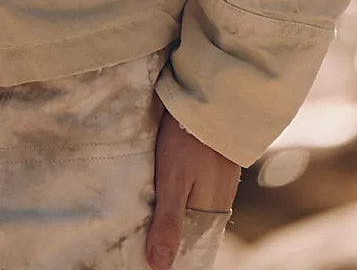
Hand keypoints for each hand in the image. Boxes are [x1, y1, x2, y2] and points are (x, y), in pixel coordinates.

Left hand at [145, 107, 240, 269]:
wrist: (206, 103)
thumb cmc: (188, 143)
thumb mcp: (173, 182)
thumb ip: (168, 221)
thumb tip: (159, 265)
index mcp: (211, 214)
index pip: (191, 247)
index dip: (170, 251)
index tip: (145, 255)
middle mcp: (218, 204)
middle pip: (191, 228)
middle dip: (168, 233)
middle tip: (138, 234)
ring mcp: (218, 186)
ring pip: (192, 209)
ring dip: (172, 212)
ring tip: (144, 213)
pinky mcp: (213, 169)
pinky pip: (194, 192)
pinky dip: (178, 195)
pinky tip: (160, 188)